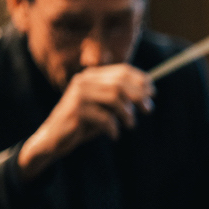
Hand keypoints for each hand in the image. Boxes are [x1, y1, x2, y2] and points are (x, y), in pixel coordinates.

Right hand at [19, 64, 153, 178]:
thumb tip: (149, 94)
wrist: (56, 137)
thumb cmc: (85, 122)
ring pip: (114, 98)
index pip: (122, 70)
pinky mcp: (77, 111)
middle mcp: (84, 81)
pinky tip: (114, 135)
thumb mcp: (104, 106)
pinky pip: (105, 118)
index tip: (153, 92)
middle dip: (139, 96)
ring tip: (130, 124)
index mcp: (92, 76)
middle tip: (148, 109)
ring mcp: (79, 94)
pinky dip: (113, 128)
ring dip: (127, 114)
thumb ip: (120, 98)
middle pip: (120, 83)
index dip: (140, 80)